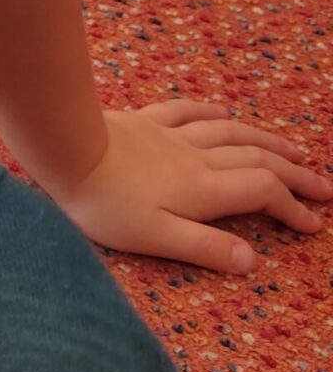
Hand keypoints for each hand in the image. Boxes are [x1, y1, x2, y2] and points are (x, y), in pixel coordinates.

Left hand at [51, 100, 328, 273]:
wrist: (64, 150)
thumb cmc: (105, 202)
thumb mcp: (156, 238)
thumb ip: (205, 248)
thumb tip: (251, 260)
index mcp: (203, 189)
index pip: (262, 192)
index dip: (292, 207)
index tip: (314, 223)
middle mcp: (195, 157)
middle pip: (257, 159)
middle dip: (294, 173)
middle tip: (324, 186)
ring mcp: (170, 135)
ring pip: (230, 133)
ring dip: (265, 141)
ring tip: (292, 150)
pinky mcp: (143, 121)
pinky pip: (187, 111)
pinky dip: (212, 112)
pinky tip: (223, 111)